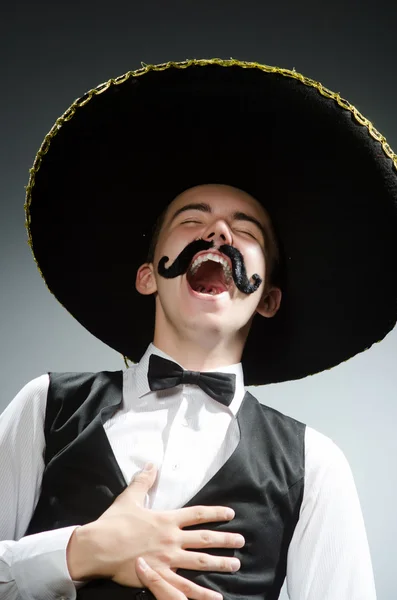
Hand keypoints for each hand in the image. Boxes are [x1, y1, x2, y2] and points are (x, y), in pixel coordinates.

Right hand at [67, 464, 243, 594]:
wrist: (98, 546)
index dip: (216, 513)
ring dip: (220, 563)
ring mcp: (168, 559)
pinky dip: (201, 592)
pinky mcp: (159, 576)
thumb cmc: (114, 522)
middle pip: (204, 538)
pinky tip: (216, 596)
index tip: (231, 514)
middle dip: (225, 539)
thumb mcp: (129, 498)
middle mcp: (171, 538)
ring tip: (236, 564)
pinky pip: (184, 586)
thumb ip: (143, 481)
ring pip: (200, 561)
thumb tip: (151, 464)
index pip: (198, 514)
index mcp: (166, 519)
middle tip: (241, 541)